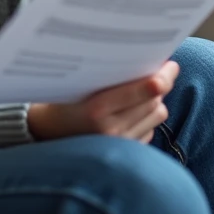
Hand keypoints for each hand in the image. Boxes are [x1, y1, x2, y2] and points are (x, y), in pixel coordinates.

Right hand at [27, 60, 176, 144]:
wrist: (44, 133)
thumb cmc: (62, 100)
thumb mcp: (78, 81)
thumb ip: (111, 73)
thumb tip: (148, 59)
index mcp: (97, 109)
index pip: (148, 90)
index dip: (163, 75)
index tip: (169, 64)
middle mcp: (111, 130)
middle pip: (156, 101)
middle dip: (161, 83)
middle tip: (161, 70)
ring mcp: (119, 145)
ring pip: (158, 115)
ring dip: (155, 101)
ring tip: (141, 91)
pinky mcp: (125, 154)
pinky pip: (151, 131)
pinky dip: (147, 119)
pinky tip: (131, 111)